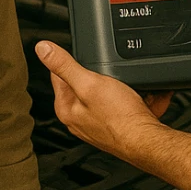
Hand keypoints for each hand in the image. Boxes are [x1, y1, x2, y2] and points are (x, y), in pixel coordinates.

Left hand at [34, 41, 166, 157]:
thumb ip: (65, 65)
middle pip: (85, 83)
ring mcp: (98, 123)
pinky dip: (134, 98)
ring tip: (131, 88)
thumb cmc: (120, 118)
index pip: (58, 75)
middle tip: (114, 76)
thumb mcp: (89, 83)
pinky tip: (142, 97)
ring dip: (122, 86)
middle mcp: (79, 119)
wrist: (148, 141)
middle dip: (101, 75)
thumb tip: (42, 49)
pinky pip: (125, 104)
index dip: (71, 60)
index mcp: (66, 109)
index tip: (85, 56)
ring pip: (108, 92)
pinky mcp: (116, 126)